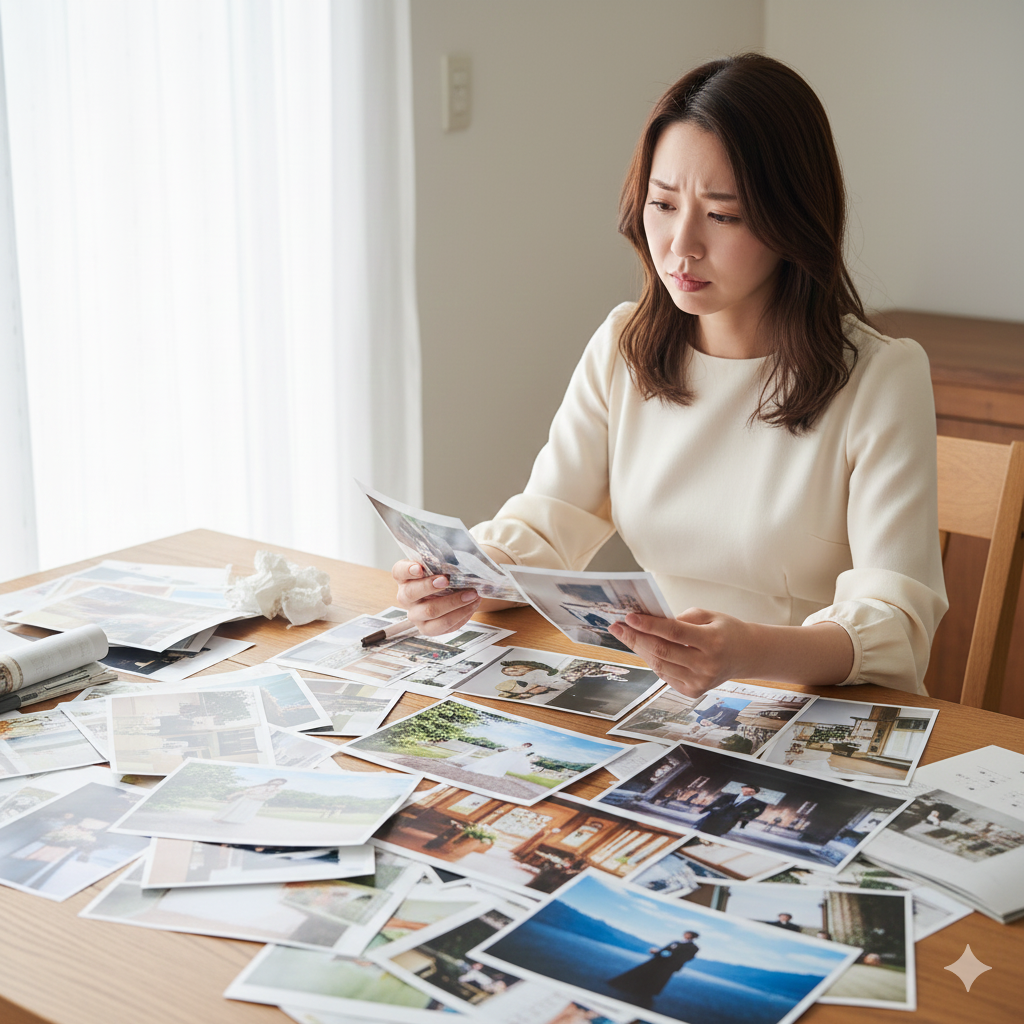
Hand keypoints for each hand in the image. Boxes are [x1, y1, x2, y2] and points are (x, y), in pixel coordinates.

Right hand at [392, 559, 479, 635]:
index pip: (399, 571)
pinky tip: (472, 605)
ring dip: (453, 602)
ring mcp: (415, 615)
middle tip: (447, 580)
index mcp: (404, 577)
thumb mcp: (439, 566)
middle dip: (429, 586)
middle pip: (411, 593)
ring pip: (430, 611)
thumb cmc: (442, 575)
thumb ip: (443, 562)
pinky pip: (443, 624)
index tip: (419, 568)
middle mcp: (405, 597)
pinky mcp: (426, 628)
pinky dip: (461, 614)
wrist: (450, 594)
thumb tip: (460, 562)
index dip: (407, 570)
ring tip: (471, 594)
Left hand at [608, 608, 854, 691]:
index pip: (674, 633)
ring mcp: (700, 682)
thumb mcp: (708, 615)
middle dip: (636, 638)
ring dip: (640, 649)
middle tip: (617, 626)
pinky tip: (646, 649)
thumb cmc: (725, 630)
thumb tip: (647, 620)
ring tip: (627, 635)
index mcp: (712, 642)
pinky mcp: (694, 691)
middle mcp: (707, 665)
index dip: (649, 625)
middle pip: (662, 651)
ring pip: (659, 665)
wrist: (748, 655)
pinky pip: (665, 675)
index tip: (629, 617)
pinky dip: (653, 661)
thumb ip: (680, 618)